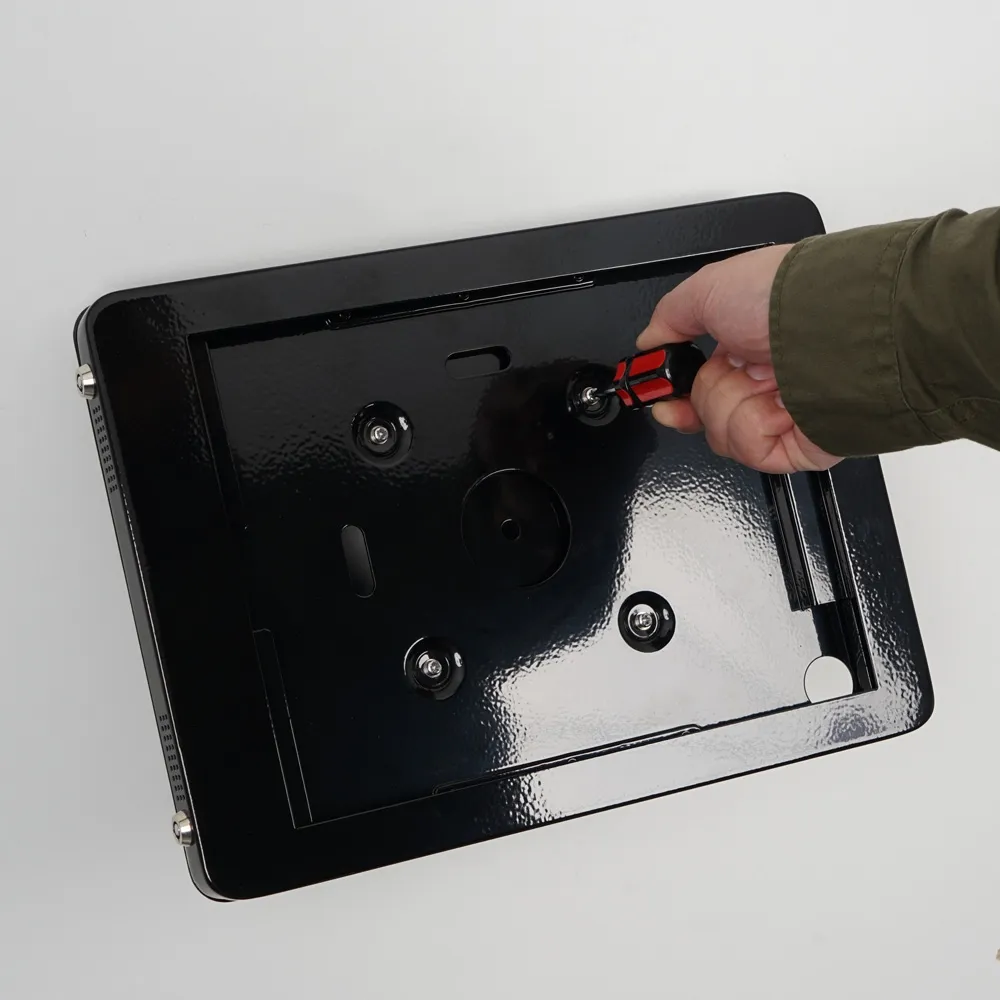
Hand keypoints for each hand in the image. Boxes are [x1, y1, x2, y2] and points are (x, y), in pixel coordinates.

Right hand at [636, 245, 840, 473]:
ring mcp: (784, 414)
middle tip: (730, 371)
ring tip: (763, 381)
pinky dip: (755, 428)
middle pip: (706, 413)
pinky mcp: (799, 445)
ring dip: (732, 405)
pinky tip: (778, 406)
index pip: (700, 388)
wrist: (834, 328)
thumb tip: (649, 340)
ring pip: (723, 434)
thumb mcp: (708, 288)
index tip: (662, 401)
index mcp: (747, 345)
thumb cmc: (785, 298)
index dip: (677, 398)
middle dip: (708, 395)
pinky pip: (750, 452)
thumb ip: (669, 317)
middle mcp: (766, 380)